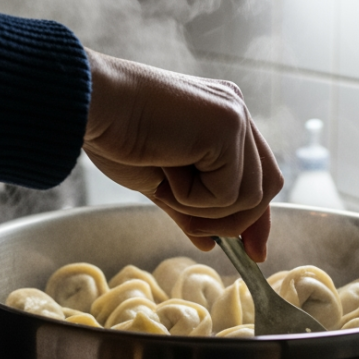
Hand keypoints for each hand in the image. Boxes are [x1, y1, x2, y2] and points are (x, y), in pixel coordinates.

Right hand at [82, 49, 282, 260]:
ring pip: (249, 197)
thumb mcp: (160, 181)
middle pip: (267, 187)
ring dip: (203, 208)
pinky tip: (165, 168)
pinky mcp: (228, 127)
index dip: (257, 217)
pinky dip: (191, 197)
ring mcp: (235, 118)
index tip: (252, 252)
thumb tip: (210, 243)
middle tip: (200, 231)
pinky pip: (226, 192)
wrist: (92, 106)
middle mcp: (236, 113)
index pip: (258, 175)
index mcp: (223, 118)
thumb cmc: (114, 135)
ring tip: (167, 181)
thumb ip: (189, 208)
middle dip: (238, 222)